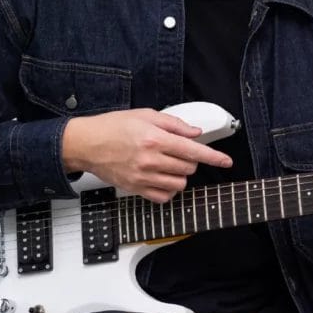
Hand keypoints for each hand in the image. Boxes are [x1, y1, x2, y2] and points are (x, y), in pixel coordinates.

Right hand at [62, 108, 232, 202]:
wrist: (87, 144)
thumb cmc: (112, 127)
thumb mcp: (145, 115)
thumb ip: (173, 124)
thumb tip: (195, 132)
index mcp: (154, 139)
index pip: (193, 151)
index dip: (214, 157)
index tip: (226, 161)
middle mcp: (150, 160)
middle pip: (188, 167)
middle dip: (189, 159)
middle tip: (177, 151)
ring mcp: (143, 177)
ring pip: (179, 183)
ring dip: (180, 174)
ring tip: (168, 164)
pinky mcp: (136, 189)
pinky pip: (164, 196)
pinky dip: (168, 188)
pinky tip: (161, 177)